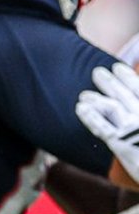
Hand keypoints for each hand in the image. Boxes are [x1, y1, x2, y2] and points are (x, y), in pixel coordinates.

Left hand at [77, 62, 138, 182]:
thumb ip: (137, 120)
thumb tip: (134, 107)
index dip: (128, 77)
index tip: (117, 67)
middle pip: (123, 94)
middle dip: (109, 82)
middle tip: (97, 72)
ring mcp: (133, 130)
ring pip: (110, 107)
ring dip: (96, 98)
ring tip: (84, 94)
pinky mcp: (122, 145)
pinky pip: (103, 128)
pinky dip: (90, 117)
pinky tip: (80, 108)